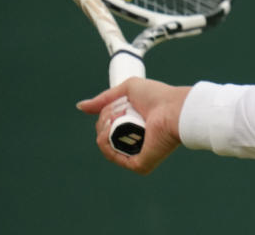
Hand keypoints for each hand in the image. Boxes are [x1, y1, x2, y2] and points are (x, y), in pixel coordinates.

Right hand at [76, 78, 191, 173]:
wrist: (174, 108)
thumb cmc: (157, 96)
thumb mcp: (127, 90)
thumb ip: (104, 99)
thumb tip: (80, 107)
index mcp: (133, 127)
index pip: (107, 125)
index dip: (106, 114)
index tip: (119, 104)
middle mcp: (134, 142)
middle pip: (104, 134)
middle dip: (106, 118)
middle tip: (122, 110)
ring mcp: (136, 155)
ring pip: (105, 145)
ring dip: (105, 129)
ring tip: (118, 117)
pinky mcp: (139, 164)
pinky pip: (113, 156)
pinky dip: (107, 142)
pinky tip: (112, 130)